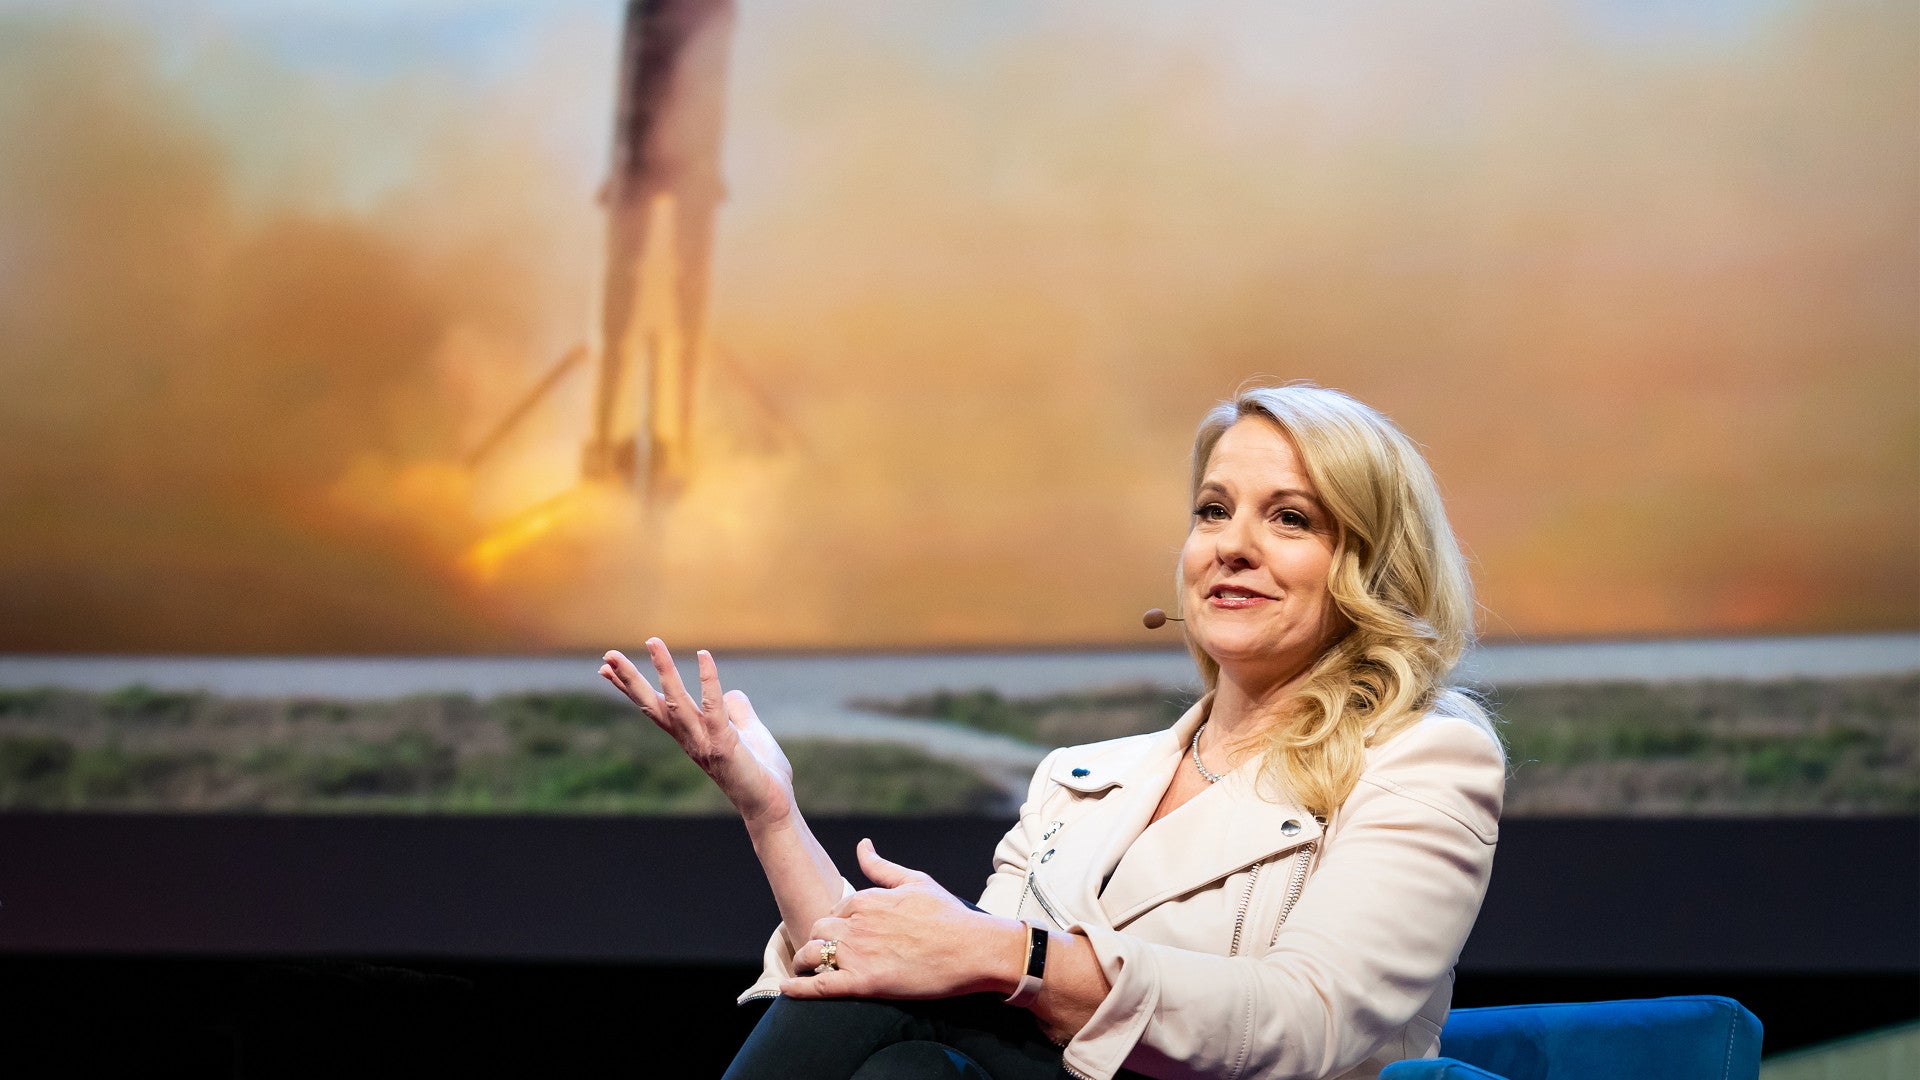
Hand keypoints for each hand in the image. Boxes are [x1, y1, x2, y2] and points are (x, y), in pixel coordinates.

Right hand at [600, 640, 795, 827]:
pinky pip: (714, 707)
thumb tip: (732, 693)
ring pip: (676, 700)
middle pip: (653, 703)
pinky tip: (704, 655)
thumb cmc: (758, 772)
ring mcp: (704, 741)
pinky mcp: (724, 744)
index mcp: (691, 734)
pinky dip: (709, 680)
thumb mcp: (746, 734)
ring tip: (652, 641)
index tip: (605, 668)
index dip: (629, 687)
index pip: (654, 706)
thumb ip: (736, 712)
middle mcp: (690, 737)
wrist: (771, 805)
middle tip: (607, 654)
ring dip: (664, 669)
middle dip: (629, 679)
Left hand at [780, 839, 1025, 999]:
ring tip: (806, 968)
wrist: (973, 949)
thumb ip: (882, 867)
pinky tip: (788, 989)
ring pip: (813, 953)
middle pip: (819, 930)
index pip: (836, 911)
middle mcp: (858, 923)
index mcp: (868, 899)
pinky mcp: (864, 983)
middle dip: (820, 940)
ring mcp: (859, 954)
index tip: (845, 936)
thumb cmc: (949, 915)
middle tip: (827, 954)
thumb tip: (862, 845)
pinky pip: (820, 985)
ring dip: (805, 960)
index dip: (838, 925)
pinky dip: (799, 988)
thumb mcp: (916, 881)